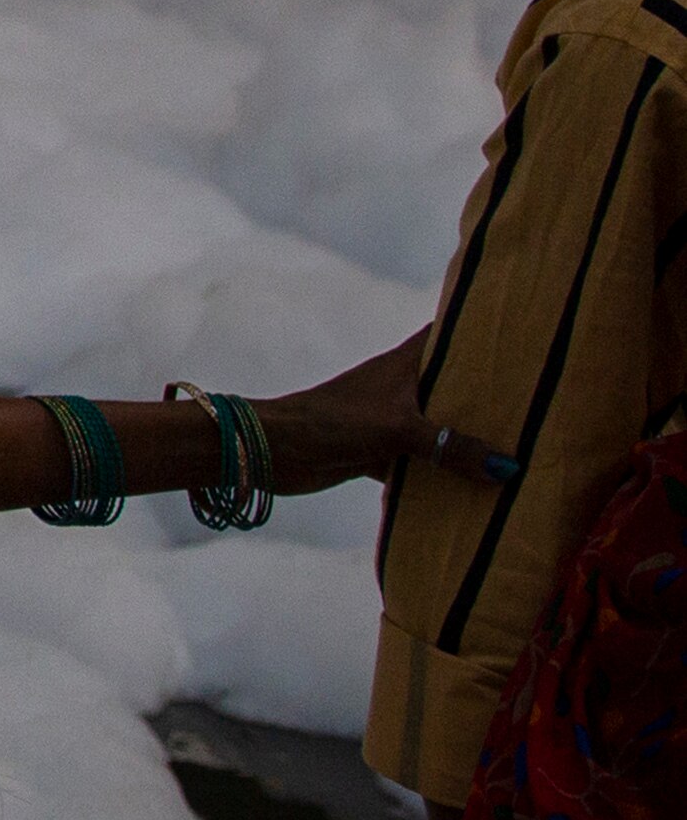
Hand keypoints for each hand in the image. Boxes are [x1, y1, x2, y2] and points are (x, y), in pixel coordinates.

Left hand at [257, 331, 503, 495]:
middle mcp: (402, 388)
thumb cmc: (333, 421)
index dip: (481, 326)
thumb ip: (452, 446)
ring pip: (440, 429)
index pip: (448, 333)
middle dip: (490, 395)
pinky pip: (421, 466)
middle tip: (544, 403)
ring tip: (524, 451)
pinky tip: (479, 493)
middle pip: (453, 385)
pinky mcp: (379, 453)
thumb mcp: (399, 429)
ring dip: (469, 442)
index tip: (526, 327)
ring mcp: (391, 421)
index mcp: (406, 364)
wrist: (273, 450)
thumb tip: (508, 469)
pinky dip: (442, 478)